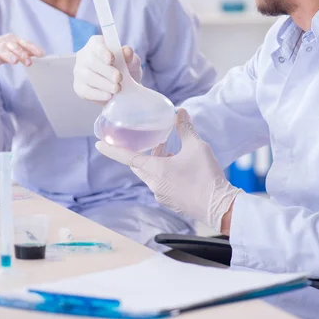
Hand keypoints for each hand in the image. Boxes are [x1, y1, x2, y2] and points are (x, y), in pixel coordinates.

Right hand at [0, 34, 44, 95]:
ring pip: (2, 50)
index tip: (41, 54)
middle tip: (29, 62)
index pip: (25, 43)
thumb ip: (26, 52)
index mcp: (13, 40)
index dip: (33, 48)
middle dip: (22, 54)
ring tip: (15, 61)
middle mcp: (4, 42)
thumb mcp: (14, 50)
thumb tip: (42, 55)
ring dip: (9, 55)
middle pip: (14, 46)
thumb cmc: (2, 50)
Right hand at [73, 35, 141, 103]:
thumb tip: (127, 51)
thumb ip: (130, 56)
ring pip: (87, 76)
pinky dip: (98, 94)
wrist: (122, 88)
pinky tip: (108, 96)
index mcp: (96, 44)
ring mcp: (79, 71)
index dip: (103, 52)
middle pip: (90, 61)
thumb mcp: (131, 62)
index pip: (96, 45)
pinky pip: (85, 91)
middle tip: (118, 78)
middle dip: (106, 71)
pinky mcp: (78, 87)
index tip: (111, 60)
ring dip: (104, 84)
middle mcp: (84, 55)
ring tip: (117, 89)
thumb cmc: (125, 69)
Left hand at [95, 108, 240, 232]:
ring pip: (149, 174)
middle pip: (138, 165)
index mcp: (156, 171)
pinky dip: (162, 171)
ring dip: (154, 161)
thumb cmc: (207, 176)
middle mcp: (154, 184)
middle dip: (140, 151)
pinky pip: (159, 183)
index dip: (111, 150)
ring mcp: (162, 195)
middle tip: (148, 139)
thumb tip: (180, 111)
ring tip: (167, 149)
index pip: (127, 157)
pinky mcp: (170, 201)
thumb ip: (185, 128)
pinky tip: (176, 165)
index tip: (98, 144)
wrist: (221, 207)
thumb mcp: (196, 147)